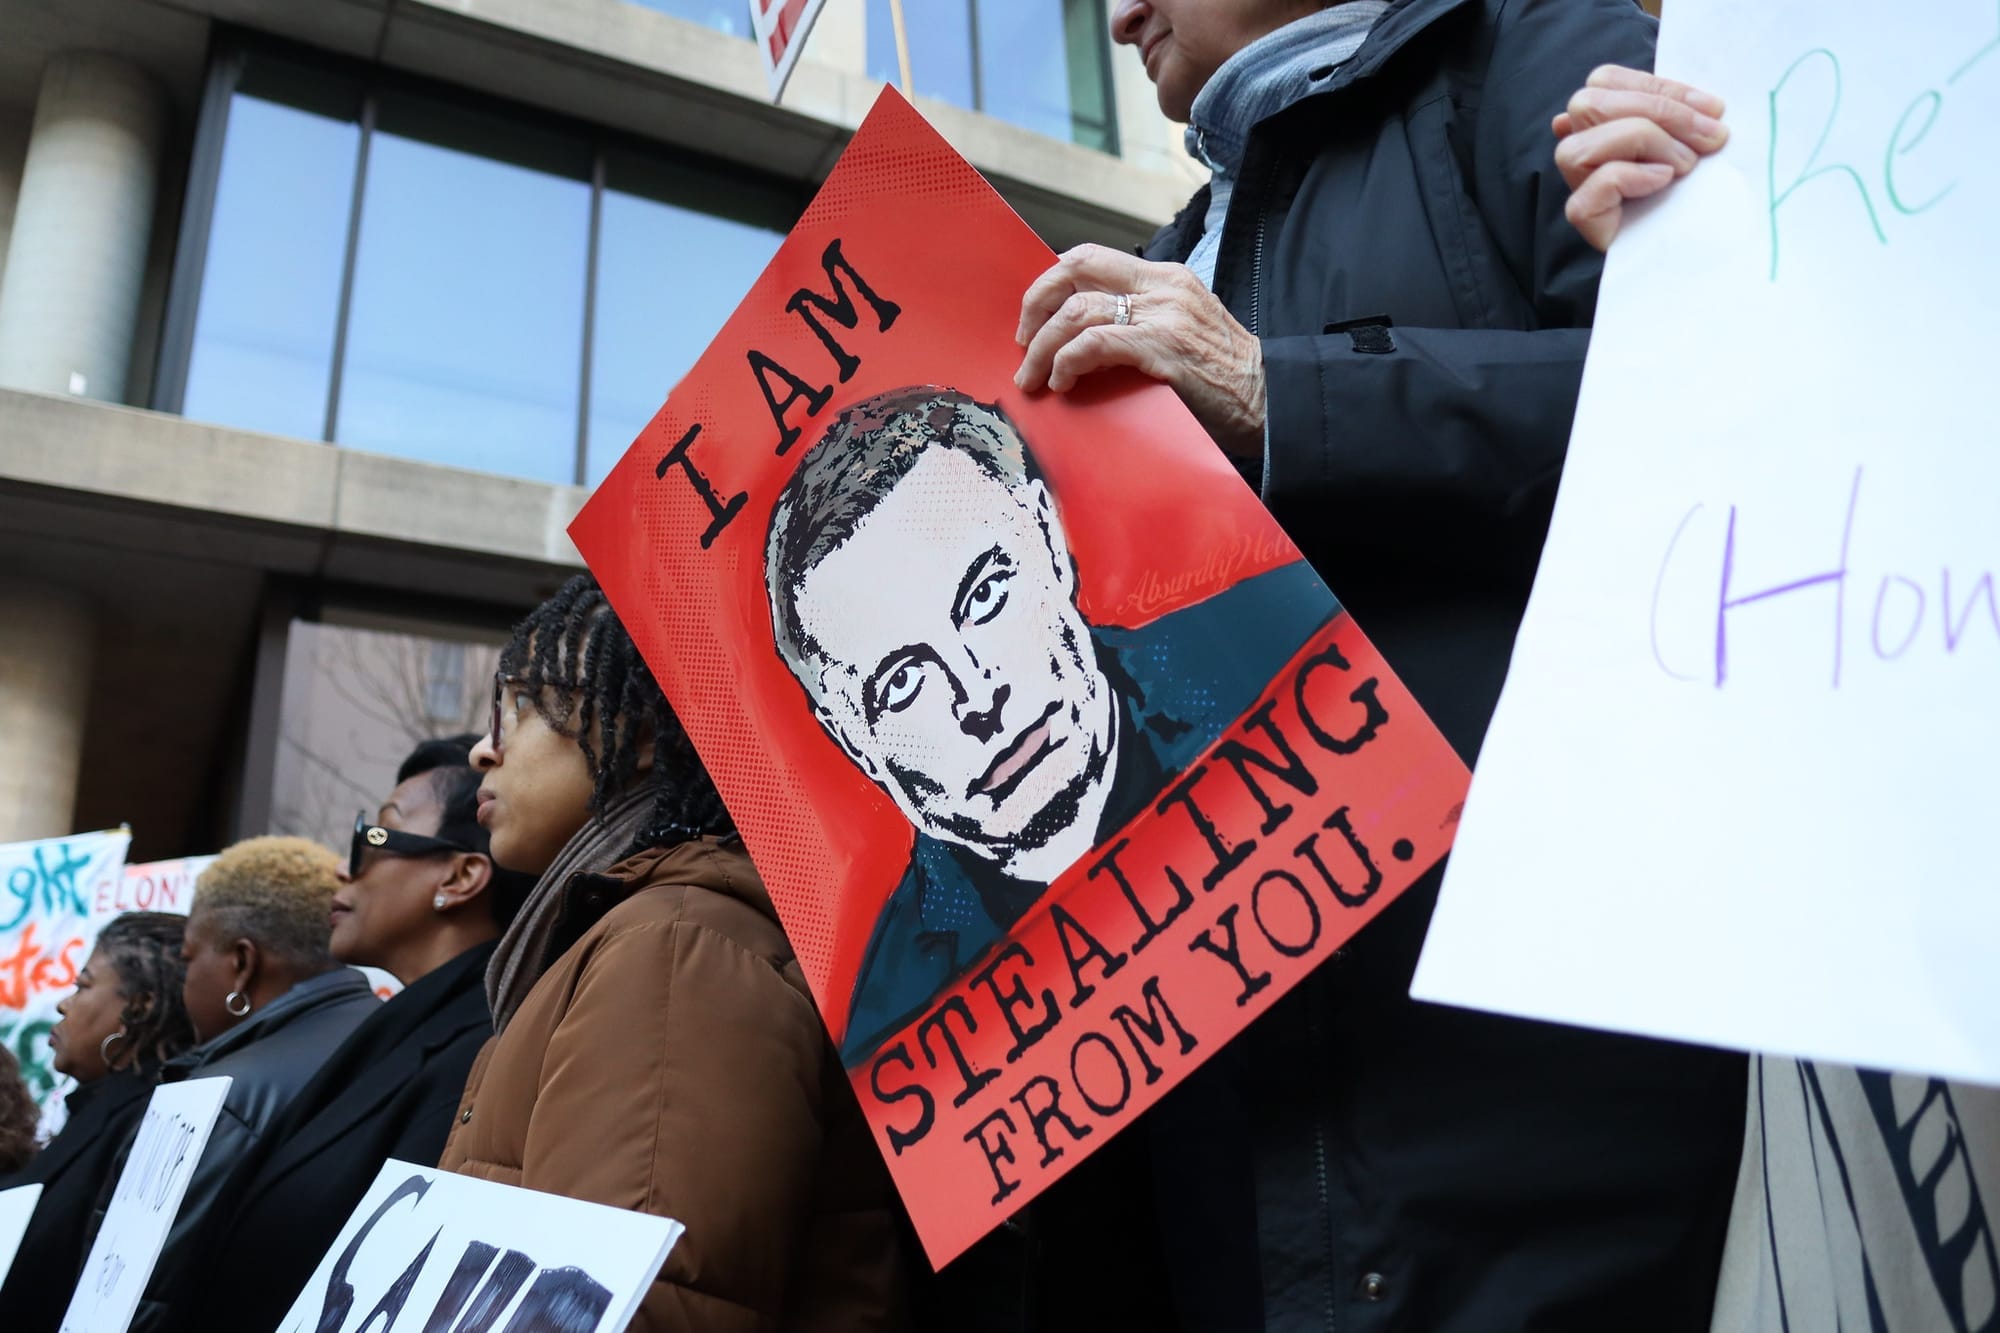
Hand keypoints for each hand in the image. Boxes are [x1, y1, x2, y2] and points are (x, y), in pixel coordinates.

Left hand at [1015, 244, 1265, 459]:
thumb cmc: (1225, 378)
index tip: (1035, 319)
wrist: (1270, 400)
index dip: (1052, 284)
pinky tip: (1063, 382)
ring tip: (1034, 376)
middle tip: (1024, 342)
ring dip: (1042, 347)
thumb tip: (1085, 338)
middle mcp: (1162, 287)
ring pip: (1076, 312)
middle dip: (1035, 304)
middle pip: (1075, 269)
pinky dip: (1067, 362)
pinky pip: (1094, 344)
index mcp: (1165, 278)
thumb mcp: (1184, 331)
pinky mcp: (1162, 348)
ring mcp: (1162, 315)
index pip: (1091, 258)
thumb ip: (1142, 322)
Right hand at [1553, 65, 1728, 250]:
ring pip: (1581, 145)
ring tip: (1684, 166)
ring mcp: (1577, 183)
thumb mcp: (1690, 143)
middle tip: (1708, 138)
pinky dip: (1634, 176)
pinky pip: (1597, 183)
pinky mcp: (1584, 214)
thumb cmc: (1689, 197)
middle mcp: (1581, 148)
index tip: (1713, 109)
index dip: (1659, 87)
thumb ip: (1683, 118)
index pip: (1606, 80)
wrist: (1691, 255)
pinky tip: (1663, 182)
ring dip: (1643, 142)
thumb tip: (1708, 107)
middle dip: (1658, 112)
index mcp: (1600, 121)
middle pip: (1588, 104)